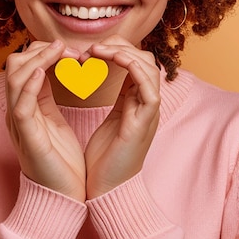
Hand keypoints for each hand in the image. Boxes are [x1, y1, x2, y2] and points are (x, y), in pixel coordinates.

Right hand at [5, 40, 86, 201]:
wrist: (62, 198)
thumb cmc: (61, 162)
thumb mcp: (53, 120)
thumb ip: (48, 96)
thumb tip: (51, 70)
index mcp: (26, 106)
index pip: (24, 66)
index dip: (46, 52)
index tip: (73, 52)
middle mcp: (17, 110)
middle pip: (16, 65)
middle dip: (43, 51)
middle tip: (71, 51)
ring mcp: (19, 123)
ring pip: (16, 79)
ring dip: (39, 59)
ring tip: (61, 51)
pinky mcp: (27, 137)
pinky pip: (21, 105)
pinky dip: (30, 84)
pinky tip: (42, 71)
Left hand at [83, 36, 160, 198]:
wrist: (107, 191)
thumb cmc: (105, 159)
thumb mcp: (110, 121)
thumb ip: (115, 99)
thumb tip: (100, 76)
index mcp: (136, 102)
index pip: (135, 62)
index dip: (114, 50)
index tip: (88, 52)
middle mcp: (146, 104)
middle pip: (144, 60)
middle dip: (119, 46)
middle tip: (92, 49)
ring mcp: (148, 112)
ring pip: (149, 68)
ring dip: (124, 53)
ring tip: (99, 51)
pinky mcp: (144, 123)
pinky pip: (150, 88)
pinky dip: (134, 68)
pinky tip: (114, 59)